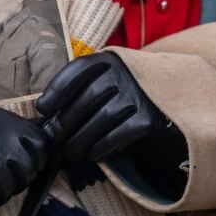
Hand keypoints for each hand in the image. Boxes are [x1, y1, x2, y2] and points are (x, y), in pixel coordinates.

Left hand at [36, 52, 171, 161]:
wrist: (172, 100)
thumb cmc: (125, 93)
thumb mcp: (106, 80)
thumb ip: (80, 89)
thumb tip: (47, 115)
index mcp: (109, 60)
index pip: (79, 69)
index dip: (57, 89)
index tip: (43, 109)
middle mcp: (125, 73)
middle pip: (87, 98)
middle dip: (65, 123)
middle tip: (54, 142)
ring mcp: (139, 95)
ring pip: (101, 119)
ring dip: (80, 140)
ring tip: (70, 152)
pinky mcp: (149, 117)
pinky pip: (119, 134)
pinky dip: (102, 146)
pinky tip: (93, 154)